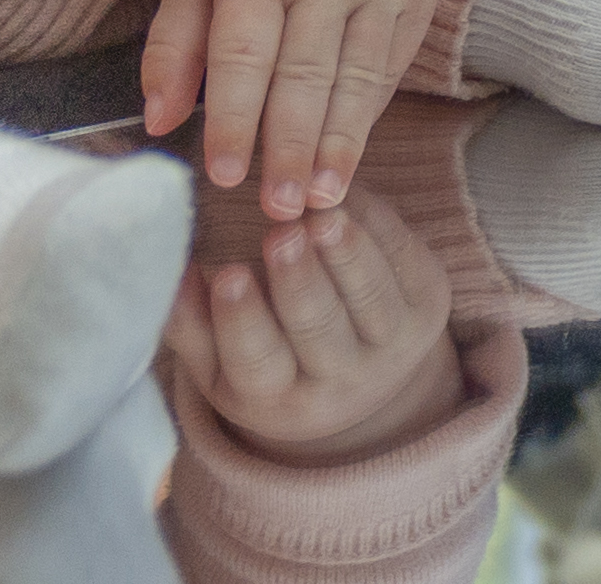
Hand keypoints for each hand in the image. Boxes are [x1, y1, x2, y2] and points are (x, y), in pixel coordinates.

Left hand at [151, 0, 442, 216]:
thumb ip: (172, 45)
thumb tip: (159, 121)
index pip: (246, 55)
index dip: (236, 119)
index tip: (227, 176)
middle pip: (306, 73)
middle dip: (292, 147)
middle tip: (281, 208)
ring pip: (359, 74)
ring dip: (340, 143)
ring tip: (324, 199)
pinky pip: (392, 63)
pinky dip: (371, 113)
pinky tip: (352, 154)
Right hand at [160, 198, 466, 462]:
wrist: (355, 381)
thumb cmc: (270, 363)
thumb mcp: (219, 364)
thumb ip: (191, 323)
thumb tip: (170, 272)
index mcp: (275, 401)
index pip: (258, 361)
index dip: (243, 319)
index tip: (227, 275)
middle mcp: (338, 384)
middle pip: (319, 329)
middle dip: (299, 280)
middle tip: (280, 233)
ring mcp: (391, 348)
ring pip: (370, 298)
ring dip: (348, 254)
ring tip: (323, 216)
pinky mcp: (430, 308)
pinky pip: (405, 262)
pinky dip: (378, 228)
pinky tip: (351, 199)